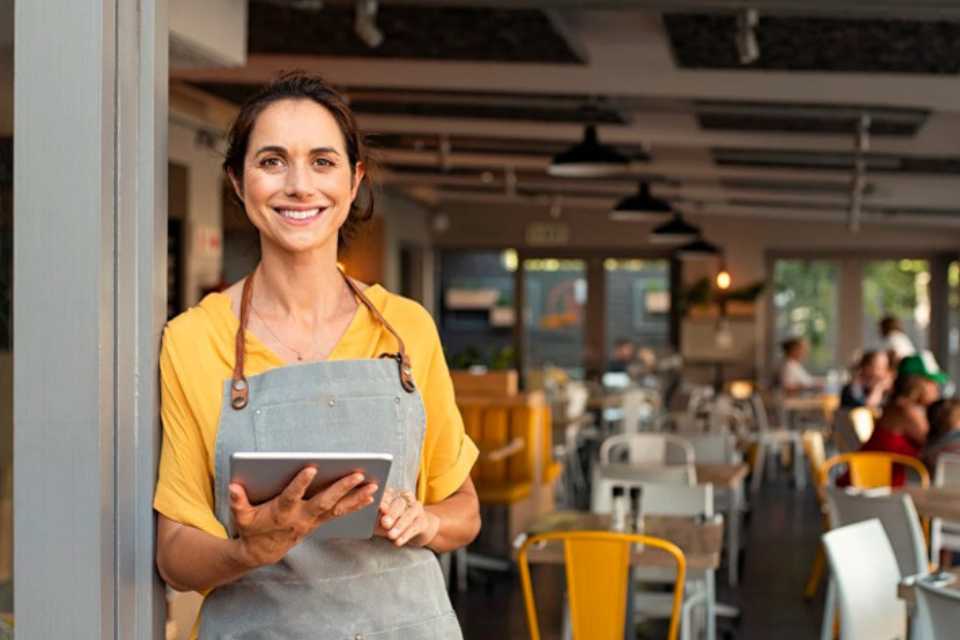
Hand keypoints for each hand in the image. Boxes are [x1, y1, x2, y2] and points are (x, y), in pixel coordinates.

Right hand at [229, 467, 378, 567]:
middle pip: (324, 501)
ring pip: (337, 508)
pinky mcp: (319, 522)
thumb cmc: (252, 528)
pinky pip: (341, 513)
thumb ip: (238, 501)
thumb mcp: (241, 516)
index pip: (291, 496)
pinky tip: (371, 495)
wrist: (262, 552)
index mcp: (281, 512)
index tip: (311, 468)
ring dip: (356, 497)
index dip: (300, 483)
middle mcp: (301, 517)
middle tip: (358, 474)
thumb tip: (233, 486)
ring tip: (374, 485)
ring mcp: (313, 521)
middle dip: (341, 488)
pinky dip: (356, 504)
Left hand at [375, 488, 439, 547]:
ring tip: (391, 535)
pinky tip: (398, 542)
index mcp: (392, 494)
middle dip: (392, 513)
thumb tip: (366, 519)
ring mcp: (416, 509)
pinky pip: (415, 527)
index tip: (379, 507)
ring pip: (409, 514)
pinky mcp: (423, 521)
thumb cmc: (392, 522)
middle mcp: (405, 498)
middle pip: (399, 503)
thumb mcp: (381, 520)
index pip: (388, 494)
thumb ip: (375, 518)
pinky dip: (406, 535)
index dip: (384, 500)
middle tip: (385, 523)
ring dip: (399, 525)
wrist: (414, 528)